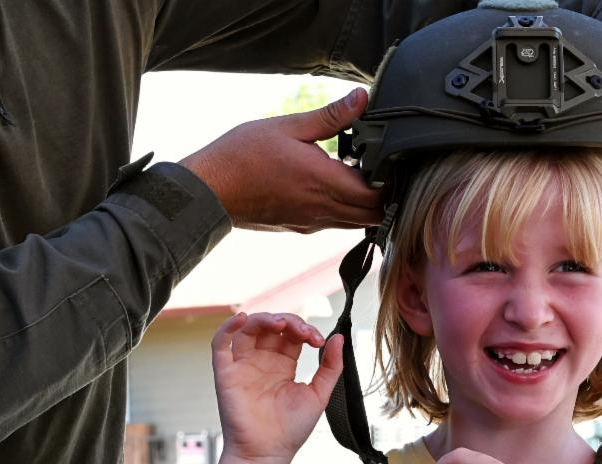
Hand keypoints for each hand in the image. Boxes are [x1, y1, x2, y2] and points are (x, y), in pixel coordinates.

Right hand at [180, 89, 383, 231]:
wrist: (210, 191)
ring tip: (362, 177)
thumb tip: (361, 98)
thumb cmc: (242, 156)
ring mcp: (312, 222)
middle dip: (386, 197)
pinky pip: (337, 224)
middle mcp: (323, 209)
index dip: (392, 182)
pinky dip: (347, 211)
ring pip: (357, 223)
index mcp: (324, 182)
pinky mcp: (301, 227)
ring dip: (367, 206)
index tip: (391, 161)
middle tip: (384, 170)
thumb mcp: (288, 127)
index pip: (378, 195)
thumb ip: (330, 116)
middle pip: (375, 215)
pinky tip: (337, 187)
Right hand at [212, 312, 342, 463]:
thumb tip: (339, 337)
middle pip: (271, 327)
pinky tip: (242, 318)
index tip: (318, 341)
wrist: (267, 453)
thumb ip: (331, 366)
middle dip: (288, 322)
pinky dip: (228, 327)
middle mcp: (261, 361)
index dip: (304, 330)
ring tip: (280, 324)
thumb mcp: (319, 394)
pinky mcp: (226, 373)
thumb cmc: (290, 430)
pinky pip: (220, 344)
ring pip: (248, 329)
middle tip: (303, 332)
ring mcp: (243, 365)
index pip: (291, 334)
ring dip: (264, 319)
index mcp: (282, 365)